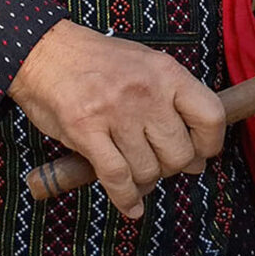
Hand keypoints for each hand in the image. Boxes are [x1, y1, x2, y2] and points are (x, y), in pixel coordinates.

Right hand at [8, 20, 224, 220]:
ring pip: (148, 170)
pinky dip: (126, 199)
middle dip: (170, 167)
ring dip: (143, 181)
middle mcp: (146, 91)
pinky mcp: (87, 131)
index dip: (209, 144)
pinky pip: (117, 179)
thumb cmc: (95, 62)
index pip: (211, 117)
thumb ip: (173, 106)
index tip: (199, 153)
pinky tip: (129, 204)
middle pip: (179, 153)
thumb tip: (198, 161)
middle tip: (155, 161)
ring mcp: (116, 112)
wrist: (43, 51)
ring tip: (132, 170)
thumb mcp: (144, 66)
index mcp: (166, 72)